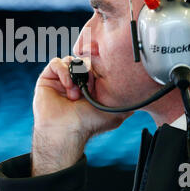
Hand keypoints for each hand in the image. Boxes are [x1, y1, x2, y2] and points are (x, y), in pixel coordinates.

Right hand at [31, 56, 133, 175]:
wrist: (65, 131)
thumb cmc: (88, 124)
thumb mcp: (116, 113)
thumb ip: (128, 103)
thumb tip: (141, 97)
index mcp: (90, 85)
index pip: (96, 66)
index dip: (99, 69)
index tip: (100, 80)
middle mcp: (76, 81)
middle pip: (83, 60)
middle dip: (87, 71)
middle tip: (88, 86)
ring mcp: (61, 79)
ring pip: (70, 60)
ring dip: (75, 74)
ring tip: (75, 92)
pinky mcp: (48, 77)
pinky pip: (56, 62)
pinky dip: (63, 71)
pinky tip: (67, 86)